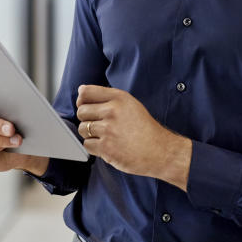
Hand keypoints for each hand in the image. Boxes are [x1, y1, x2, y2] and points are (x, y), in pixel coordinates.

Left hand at [75, 85, 190, 190]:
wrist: (160, 151)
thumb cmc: (145, 129)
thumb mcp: (131, 104)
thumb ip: (108, 97)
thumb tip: (81, 91)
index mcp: (119, 98)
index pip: (86, 92)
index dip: (82, 100)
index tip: (86, 107)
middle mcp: (112, 111)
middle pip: (81, 111)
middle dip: (86, 119)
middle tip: (99, 125)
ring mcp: (108, 130)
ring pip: (82, 129)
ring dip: (90, 134)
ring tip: (105, 136)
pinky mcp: (106, 148)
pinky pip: (87, 144)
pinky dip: (94, 147)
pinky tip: (107, 146)